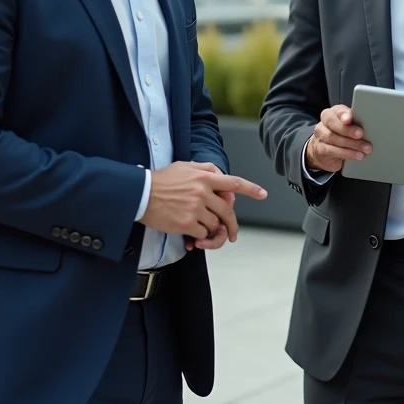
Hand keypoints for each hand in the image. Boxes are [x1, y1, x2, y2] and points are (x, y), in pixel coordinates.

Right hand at [141, 161, 266, 243]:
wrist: (140, 194)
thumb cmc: (161, 180)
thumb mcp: (185, 166)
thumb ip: (205, 169)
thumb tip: (221, 173)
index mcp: (205, 177)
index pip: (234, 183)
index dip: (251, 189)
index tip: (263, 194)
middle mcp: (203, 192)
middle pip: (227, 211)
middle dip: (232, 224)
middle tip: (232, 233)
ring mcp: (195, 208)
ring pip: (215, 224)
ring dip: (210, 230)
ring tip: (199, 230)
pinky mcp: (186, 223)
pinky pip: (202, 233)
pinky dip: (199, 237)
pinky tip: (190, 236)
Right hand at [305, 105, 371, 172]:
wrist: (324, 152)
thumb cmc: (341, 136)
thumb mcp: (348, 127)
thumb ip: (356, 123)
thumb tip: (373, 126)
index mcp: (332, 114)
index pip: (336, 111)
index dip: (343, 114)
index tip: (350, 119)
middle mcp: (324, 124)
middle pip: (333, 123)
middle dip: (348, 129)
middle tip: (361, 134)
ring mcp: (320, 137)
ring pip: (333, 138)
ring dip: (352, 144)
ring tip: (365, 148)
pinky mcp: (321, 150)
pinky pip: (333, 151)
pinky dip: (348, 153)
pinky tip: (357, 155)